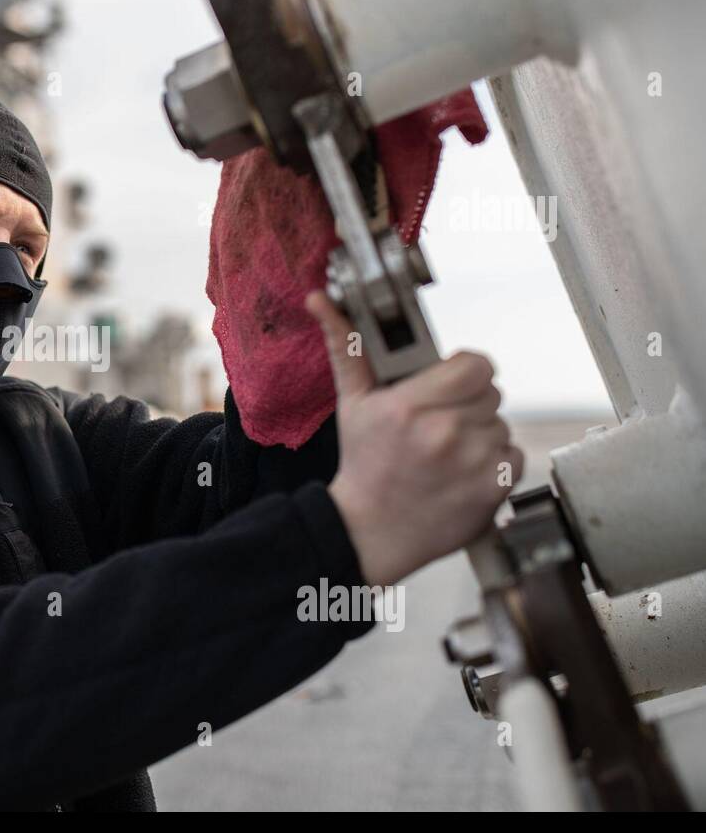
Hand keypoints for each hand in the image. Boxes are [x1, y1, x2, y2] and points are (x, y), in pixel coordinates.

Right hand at [305, 290, 522, 585]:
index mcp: (410, 406)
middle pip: (491, 394)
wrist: (370, 532)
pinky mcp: (492, 489)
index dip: (465, 373)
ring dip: (480, 436)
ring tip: (447, 454)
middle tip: (438, 426)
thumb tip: (320, 299)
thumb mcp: (352, 404)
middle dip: (468, 405)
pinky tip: (461, 474)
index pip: (477, 365)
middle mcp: (444, 432)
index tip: (448, 385)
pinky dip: (493, 464)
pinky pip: (512, 456)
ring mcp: (472, 463)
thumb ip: (347, 347)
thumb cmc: (363, 464)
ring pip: (501, 426)